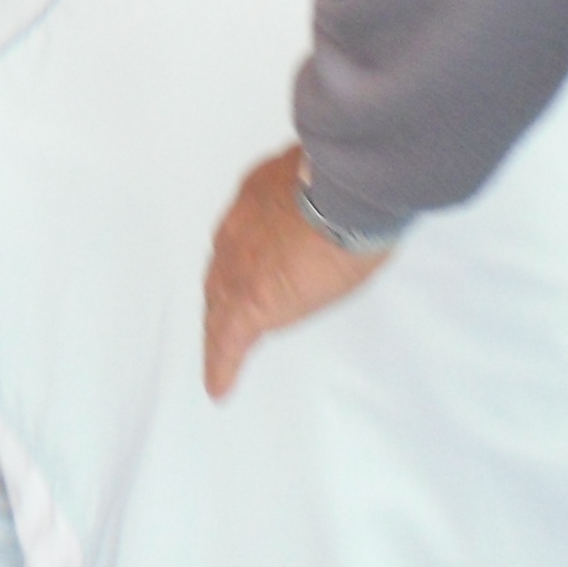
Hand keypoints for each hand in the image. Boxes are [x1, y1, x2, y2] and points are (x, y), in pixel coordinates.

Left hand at [203, 145, 389, 398]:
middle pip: (222, 272)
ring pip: (219, 306)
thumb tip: (343, 196)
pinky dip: (222, 365)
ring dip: (218, 330)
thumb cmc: (349, 181)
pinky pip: (229, 342)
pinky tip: (219, 387)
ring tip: (218, 357)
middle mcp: (239, 231)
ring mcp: (240, 268)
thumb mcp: (326, 179)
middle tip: (222, 319)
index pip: (240, 237)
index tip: (242, 271)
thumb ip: (320, 192)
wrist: (344, 195)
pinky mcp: (250, 304)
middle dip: (221, 295)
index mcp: (256, 199)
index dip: (239, 258)